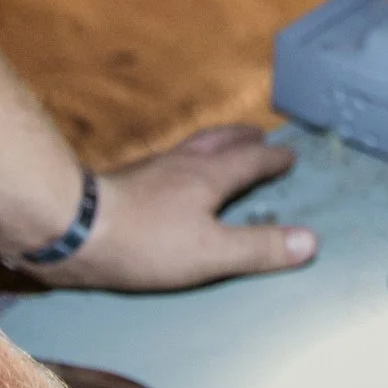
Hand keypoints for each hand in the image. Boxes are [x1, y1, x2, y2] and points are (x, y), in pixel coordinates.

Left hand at [50, 126, 315, 291]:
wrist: (75, 227)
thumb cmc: (147, 242)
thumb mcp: (211, 253)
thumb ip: (259, 248)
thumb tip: (312, 241)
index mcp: (209, 177)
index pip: (250, 161)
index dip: (272, 158)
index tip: (290, 154)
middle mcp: (182, 164)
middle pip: (218, 142)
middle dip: (242, 139)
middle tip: (258, 134)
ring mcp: (151, 169)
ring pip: (189, 148)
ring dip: (212, 144)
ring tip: (218, 146)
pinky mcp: (125, 181)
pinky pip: (165, 162)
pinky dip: (181, 161)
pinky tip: (169, 175)